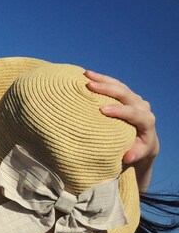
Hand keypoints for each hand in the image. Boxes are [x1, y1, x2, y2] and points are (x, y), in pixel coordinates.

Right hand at [85, 69, 158, 191]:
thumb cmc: (137, 150)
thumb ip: (134, 155)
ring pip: (120, 86)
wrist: (144, 140)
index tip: (102, 110)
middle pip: (126, 94)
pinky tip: (88, 75)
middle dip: (107, 89)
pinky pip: (115, 85)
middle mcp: (142, 106)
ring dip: (103, 79)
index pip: (134, 113)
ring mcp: (135, 99)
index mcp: (146, 121)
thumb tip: (127, 157)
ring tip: (86, 75)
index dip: (119, 110)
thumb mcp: (138, 154)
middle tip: (90, 85)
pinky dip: (103, 80)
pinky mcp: (128, 95)